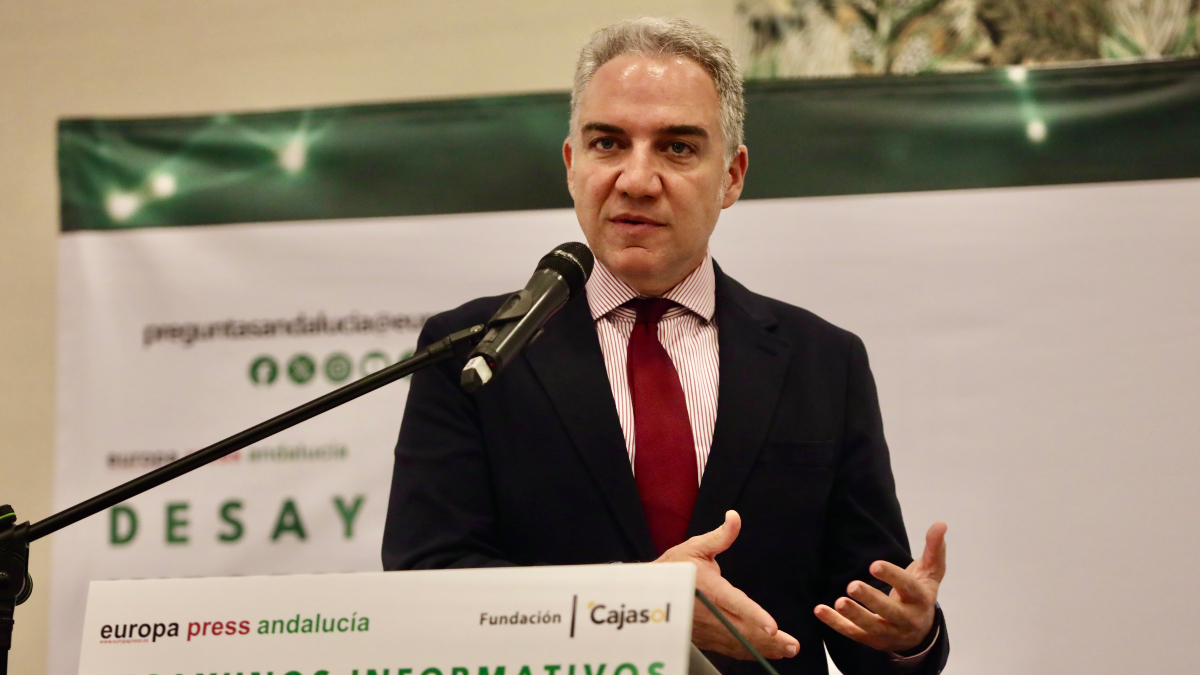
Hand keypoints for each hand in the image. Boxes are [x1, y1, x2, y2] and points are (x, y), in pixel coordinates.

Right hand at [655, 510, 799, 659]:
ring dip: (763, 649)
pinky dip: (748, 652)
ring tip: (786, 651)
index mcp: (710, 588)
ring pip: (738, 643)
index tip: (773, 627)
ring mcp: (706, 628)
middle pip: (743, 631)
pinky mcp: (704, 638)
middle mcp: (708, 612)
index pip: (735, 603)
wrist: (650, 591)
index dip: (755, 615)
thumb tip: (734, 517)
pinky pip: (729, 649)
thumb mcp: (696, 546)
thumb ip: (720, 536)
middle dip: (770, 641)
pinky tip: (765, 653)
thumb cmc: (675, 566)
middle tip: (793, 646)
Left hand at [814, 521, 946, 652]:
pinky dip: (835, 624)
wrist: (920, 633)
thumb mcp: (931, 573)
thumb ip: (934, 549)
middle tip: (852, 585)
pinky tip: (819, 610)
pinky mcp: (872, 640)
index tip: (874, 564)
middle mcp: (906, 619)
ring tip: (838, 602)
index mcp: (920, 599)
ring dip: (854, 615)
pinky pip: (853, 633)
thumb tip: (940, 523)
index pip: (907, 587)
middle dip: (871, 600)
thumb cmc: (920, 595)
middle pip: (889, 612)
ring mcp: (889, 632)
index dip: (892, 576)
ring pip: (871, 627)